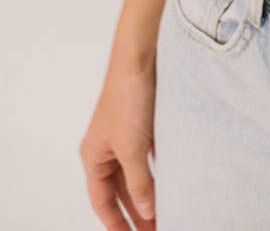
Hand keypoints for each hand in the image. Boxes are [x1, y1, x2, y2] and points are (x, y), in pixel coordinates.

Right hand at [78, 50, 157, 228]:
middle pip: (120, 190)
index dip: (116, 223)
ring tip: (165, 213)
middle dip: (136, 212)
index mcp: (94, 156)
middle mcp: (107, 147)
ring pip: (137, 173)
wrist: (141, 57)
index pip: (102, 201)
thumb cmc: (128, 98)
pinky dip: (159, 171)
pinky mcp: (144, 123)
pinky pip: (150, 156)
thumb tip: (146, 211)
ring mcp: (126, 135)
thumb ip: (140, 182)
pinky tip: (174, 181)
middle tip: (156, 230)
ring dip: (150, 193)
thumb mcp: (132, 148)